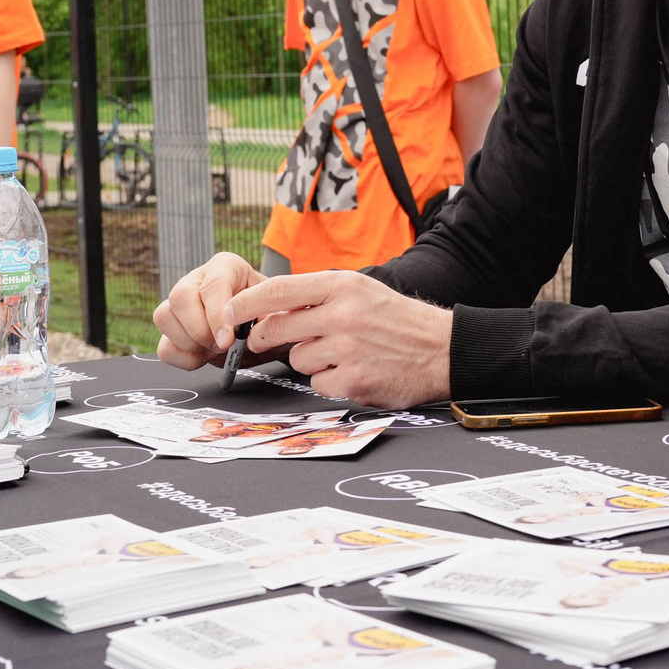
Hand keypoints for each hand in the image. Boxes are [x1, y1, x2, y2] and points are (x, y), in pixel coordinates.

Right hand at [154, 252, 268, 369]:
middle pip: (179, 297)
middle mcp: (197, 279)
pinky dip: (183, 359)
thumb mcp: (276, 312)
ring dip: (190, 343)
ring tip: (216, 350)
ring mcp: (180, 303)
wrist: (269, 332)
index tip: (228, 341)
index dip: (216, 316)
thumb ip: (262, 317)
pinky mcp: (173, 329)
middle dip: (200, 330)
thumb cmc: (272, 317)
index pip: (212, 285)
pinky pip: (163, 346)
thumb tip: (237, 332)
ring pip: (163, 317)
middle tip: (223, 346)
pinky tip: (205, 357)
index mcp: (226, 266)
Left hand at [229, 272, 451, 408]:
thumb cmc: (396, 320)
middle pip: (276, 328)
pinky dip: (329, 381)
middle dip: (266, 338)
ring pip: (297, 359)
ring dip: (310, 360)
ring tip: (341, 353)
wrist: (441, 349)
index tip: (227, 310)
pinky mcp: (353, 381)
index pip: (278, 290)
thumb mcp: (359, 291)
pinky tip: (353, 371)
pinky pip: (317, 384)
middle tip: (269, 341)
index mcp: (342, 285)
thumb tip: (269, 309)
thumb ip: (316, 297)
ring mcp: (347, 350)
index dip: (245, 303)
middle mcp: (342, 315)